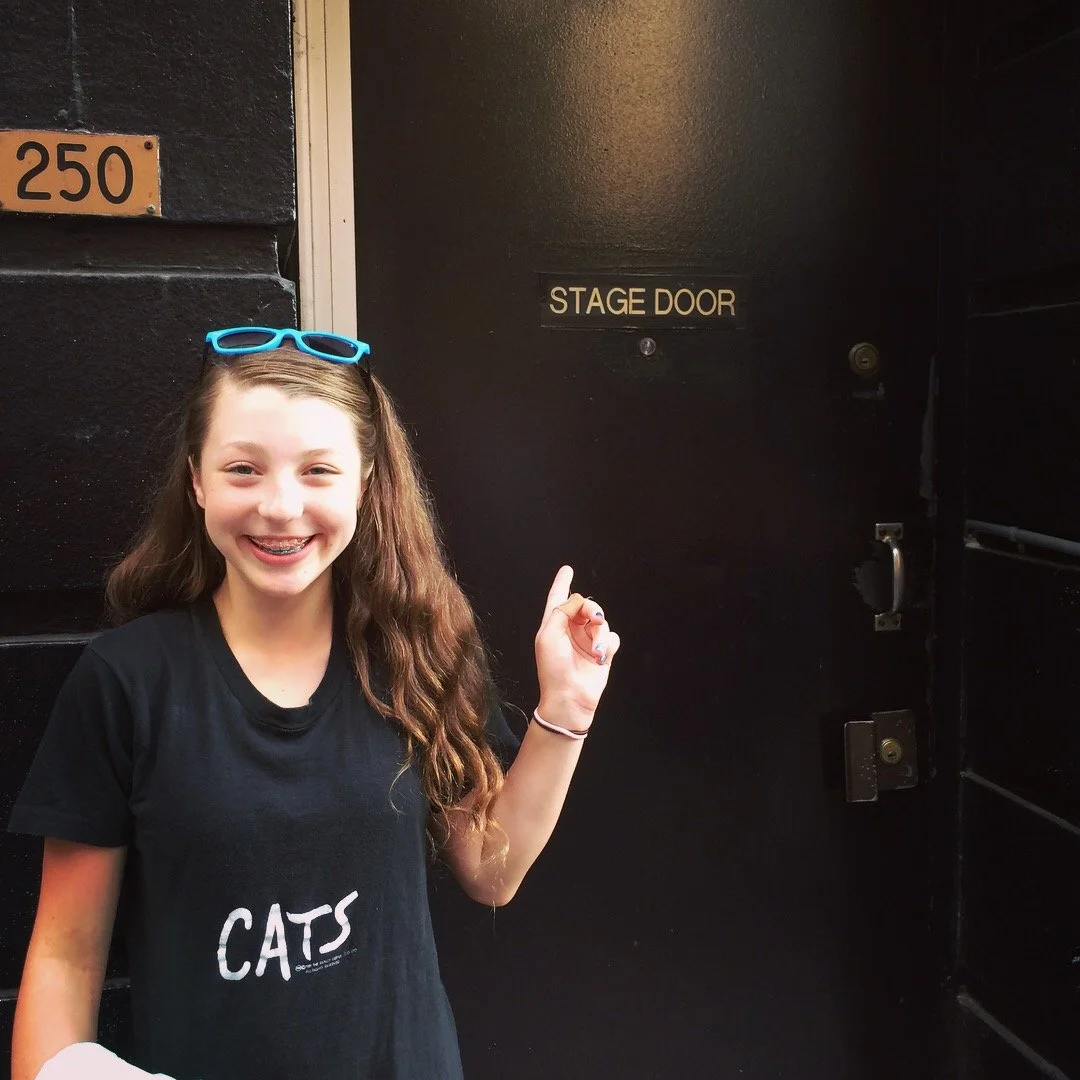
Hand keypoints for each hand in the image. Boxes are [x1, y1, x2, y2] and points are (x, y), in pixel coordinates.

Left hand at [534, 565, 620, 729]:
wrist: (570, 697)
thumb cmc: (553, 669)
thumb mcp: (548, 635)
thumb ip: (562, 611)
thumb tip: (580, 600)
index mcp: (554, 624)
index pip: (558, 598)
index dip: (562, 582)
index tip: (567, 569)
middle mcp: (571, 630)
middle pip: (585, 605)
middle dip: (591, 609)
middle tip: (594, 618)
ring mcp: (587, 641)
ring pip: (601, 621)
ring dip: (600, 633)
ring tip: (595, 651)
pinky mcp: (602, 653)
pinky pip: (612, 637)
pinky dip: (608, 644)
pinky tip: (601, 655)